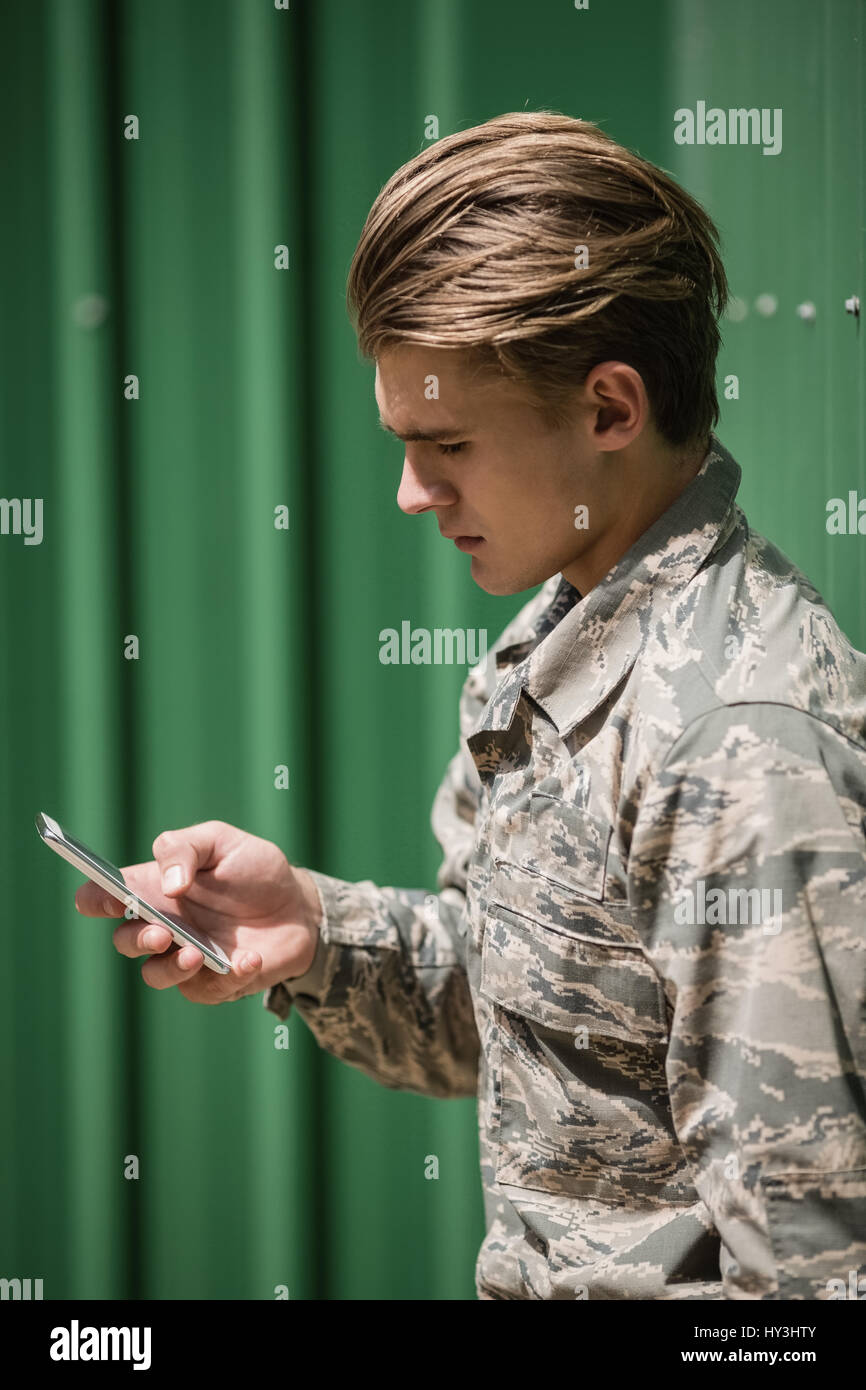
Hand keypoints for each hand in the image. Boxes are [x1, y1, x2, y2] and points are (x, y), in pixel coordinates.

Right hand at [74, 820, 321, 1003]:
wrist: (299, 906)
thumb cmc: (254, 870)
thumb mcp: (222, 842)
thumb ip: (186, 849)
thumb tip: (169, 884)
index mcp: (152, 888)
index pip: (102, 896)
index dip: (95, 898)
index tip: (110, 898)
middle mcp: (162, 925)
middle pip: (123, 941)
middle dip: (137, 939)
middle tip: (163, 933)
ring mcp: (183, 957)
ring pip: (155, 975)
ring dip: (170, 968)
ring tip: (196, 954)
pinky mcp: (212, 983)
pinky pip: (205, 990)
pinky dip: (227, 976)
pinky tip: (250, 958)